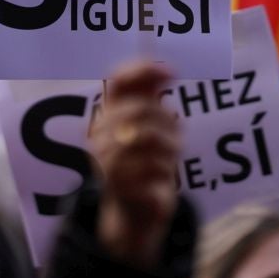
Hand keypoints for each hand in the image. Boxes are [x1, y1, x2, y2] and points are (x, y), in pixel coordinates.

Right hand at [92, 61, 180, 269]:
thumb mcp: (149, 126)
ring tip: (172, 154)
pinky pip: (155, 169)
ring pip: (151, 139)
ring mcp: (109, 165)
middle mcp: (102, 139)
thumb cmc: (143, 160)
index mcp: (107, 118)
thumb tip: (166, 69)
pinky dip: (166, 170)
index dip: (142, 71)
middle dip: (167, 120)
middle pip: (142, 110)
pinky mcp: (123, 190)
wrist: (136, 208)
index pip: (118, 82)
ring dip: (171, 146)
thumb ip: (152, 97)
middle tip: (176, 134)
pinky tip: (162, 175)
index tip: (171, 72)